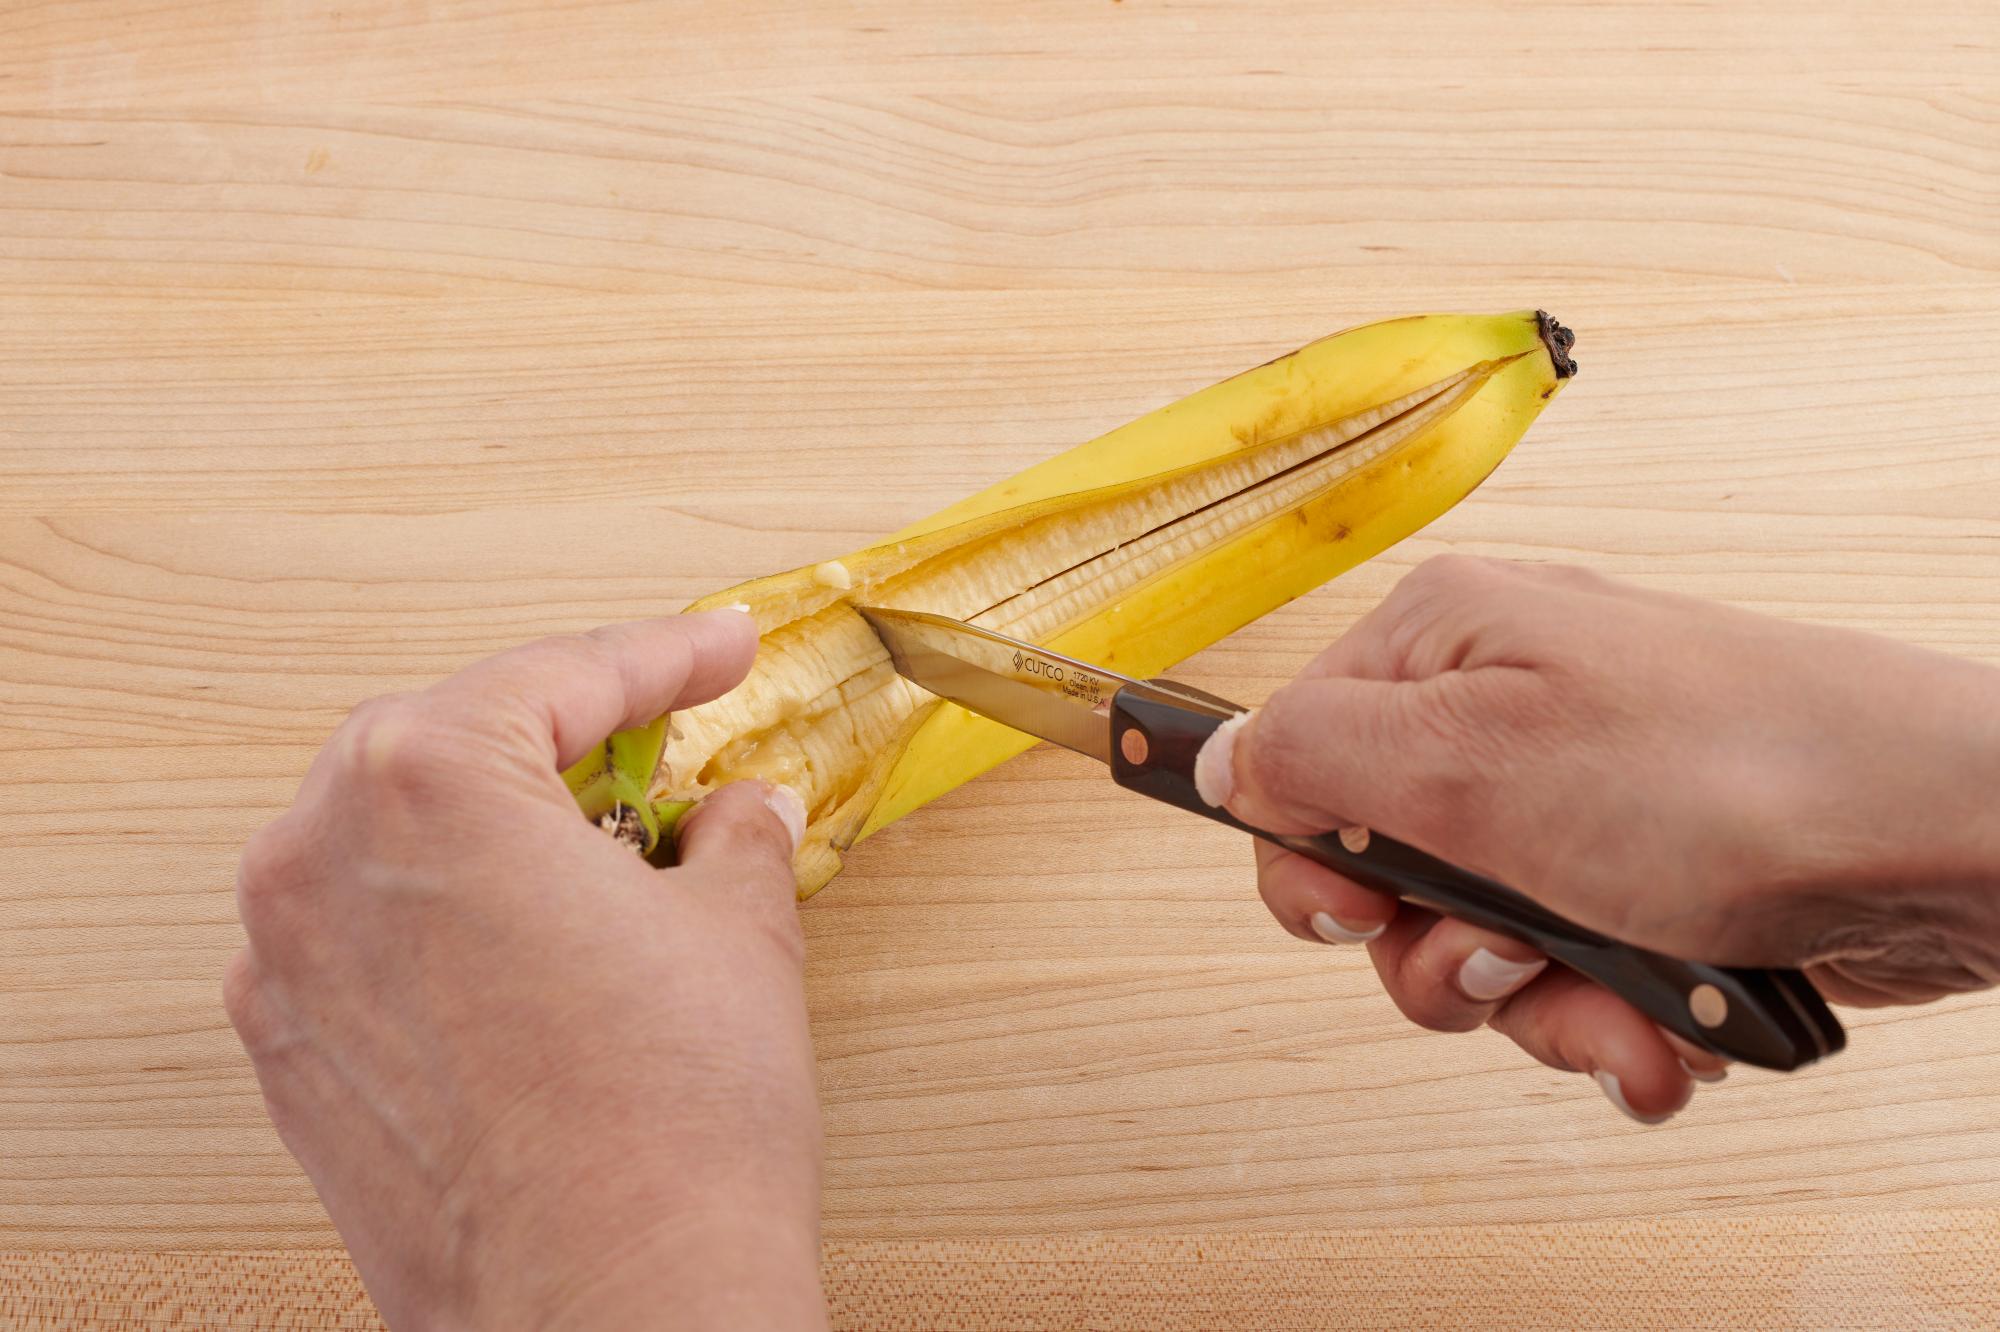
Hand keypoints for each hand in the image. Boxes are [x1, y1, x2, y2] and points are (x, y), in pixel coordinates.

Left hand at [224, 612, 828, 1329]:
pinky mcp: (288, 1055)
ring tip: (606, 852)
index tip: (713, 651)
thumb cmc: (669, 1130)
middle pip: (451, 738)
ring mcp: (286, 964)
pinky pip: (360, 931)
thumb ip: (733, 834)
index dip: (662, 655)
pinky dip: (441, 912)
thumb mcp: (738, 930)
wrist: (618, 1308)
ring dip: (497, 825)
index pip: (558, 676)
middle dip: (565, 732)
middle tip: (665, 739)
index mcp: (426, 783)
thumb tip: (738, 811)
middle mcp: (321, 858)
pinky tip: (532, 943)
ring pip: (392, 834)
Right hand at [1201, 556, 1999, 1121]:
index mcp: (1442, 650)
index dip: (1311, 858)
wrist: (1936, 832)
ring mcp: (1577, 800)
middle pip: (1382, 877)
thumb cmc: (1725, 771)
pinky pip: (1571, 974)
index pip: (1294, 759)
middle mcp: (1503, 717)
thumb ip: (1311, 756)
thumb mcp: (1466, 761)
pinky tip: (1662, 1032)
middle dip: (1440, 957)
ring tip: (1619, 1005)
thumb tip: (1216, 761)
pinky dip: (1608, 1021)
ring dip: (1539, 1007)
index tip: (1359, 908)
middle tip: (1503, 955)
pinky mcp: (1644, 875)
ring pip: (1477, 947)